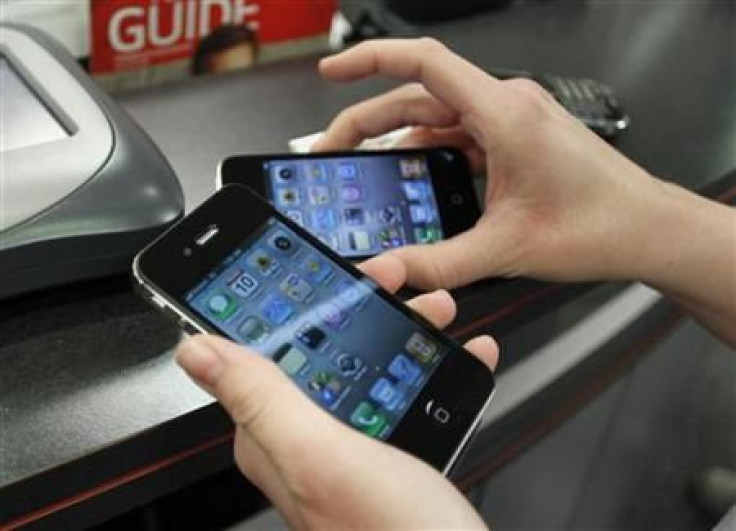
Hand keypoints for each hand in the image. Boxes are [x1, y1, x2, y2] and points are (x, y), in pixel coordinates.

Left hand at [176, 254, 497, 529]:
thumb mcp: (323, 455)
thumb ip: (261, 399)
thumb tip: (195, 350)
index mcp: (279, 437)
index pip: (271, 349)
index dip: (302, 303)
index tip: (338, 271)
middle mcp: (310, 444)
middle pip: (326, 352)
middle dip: (365, 309)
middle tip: (398, 282)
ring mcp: (352, 452)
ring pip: (369, 368)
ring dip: (403, 332)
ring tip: (436, 311)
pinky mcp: (391, 461)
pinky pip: (405, 398)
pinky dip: (431, 370)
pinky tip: (459, 357)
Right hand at [313, 38, 671, 288]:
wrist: (647, 230)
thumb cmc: (600, 225)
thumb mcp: (507, 248)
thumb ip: (441, 263)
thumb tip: (392, 270)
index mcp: (505, 114)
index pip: (424, 64)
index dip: (369, 60)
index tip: (332, 71)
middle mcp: (508, 107)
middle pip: (419, 98)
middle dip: (367, 122)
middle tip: (333, 150)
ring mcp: (512, 123)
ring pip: (438, 120)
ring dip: (399, 142)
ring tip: (366, 170)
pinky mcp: (516, 141)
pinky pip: (460, 139)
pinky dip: (431, 157)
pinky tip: (414, 184)